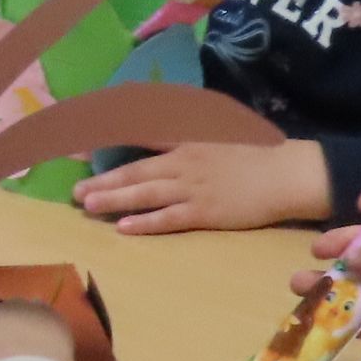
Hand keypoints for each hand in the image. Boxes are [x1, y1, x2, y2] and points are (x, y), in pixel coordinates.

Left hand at [76, 139, 333, 235]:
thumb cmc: (253, 154)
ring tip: (87, 205)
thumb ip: (183, 135)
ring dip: (114, 199)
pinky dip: (145, 222)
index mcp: (185, 140)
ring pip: (145, 194)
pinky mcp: (205, 213)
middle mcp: (183, 162)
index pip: (137, 138)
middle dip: (102, 180)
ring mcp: (193, 188)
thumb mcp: (215, 134)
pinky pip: (169, 218)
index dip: (107, 143)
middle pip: (135, 171)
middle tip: (74, 191)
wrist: (286, 173)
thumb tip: (155, 137)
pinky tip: (123, 226)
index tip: (77, 149)